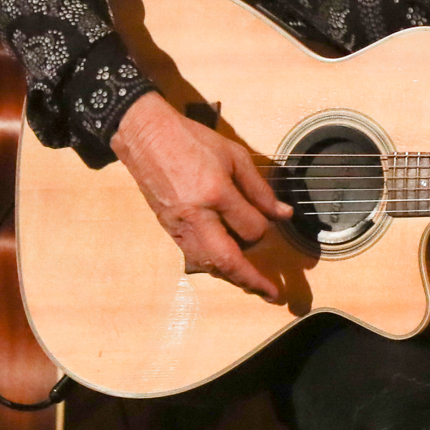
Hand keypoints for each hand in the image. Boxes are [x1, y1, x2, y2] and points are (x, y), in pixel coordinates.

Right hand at [109, 92, 294, 302]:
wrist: (145, 136)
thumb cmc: (191, 140)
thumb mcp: (233, 155)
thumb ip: (259, 188)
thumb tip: (284, 213)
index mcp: (215, 193)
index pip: (251, 228)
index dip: (266, 228)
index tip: (271, 220)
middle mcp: (196, 216)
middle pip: (228, 261)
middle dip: (251, 281)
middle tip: (271, 293)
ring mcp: (179, 225)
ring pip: (208, 265)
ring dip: (232, 278)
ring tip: (251, 283)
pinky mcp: (168, 229)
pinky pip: (194, 257)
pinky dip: (213, 266)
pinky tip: (225, 264)